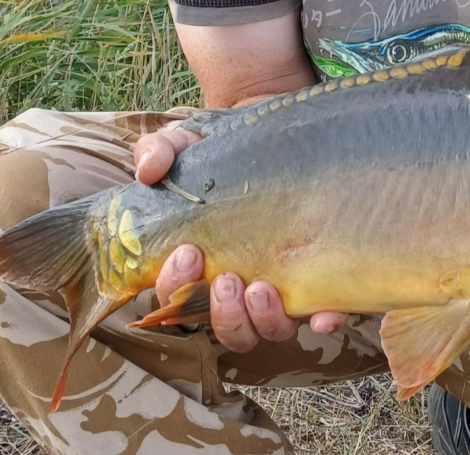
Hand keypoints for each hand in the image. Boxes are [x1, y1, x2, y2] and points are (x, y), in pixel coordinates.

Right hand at [133, 126, 348, 351]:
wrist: (278, 139)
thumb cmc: (224, 153)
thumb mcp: (187, 145)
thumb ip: (159, 152)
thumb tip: (147, 170)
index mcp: (198, 264)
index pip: (178, 297)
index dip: (176, 286)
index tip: (188, 253)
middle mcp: (237, 285)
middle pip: (223, 326)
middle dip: (221, 312)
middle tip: (226, 278)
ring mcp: (277, 288)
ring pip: (264, 330)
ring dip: (260, 320)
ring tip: (261, 289)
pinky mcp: (316, 280)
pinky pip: (321, 315)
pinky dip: (322, 320)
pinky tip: (322, 315)